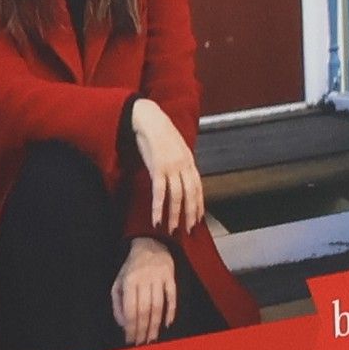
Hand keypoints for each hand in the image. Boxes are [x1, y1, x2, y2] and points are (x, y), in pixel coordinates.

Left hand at [112, 236, 177, 345]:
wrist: (150, 245)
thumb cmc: (131, 269)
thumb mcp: (118, 283)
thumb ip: (117, 304)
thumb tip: (123, 324)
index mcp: (129, 281)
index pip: (130, 309)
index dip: (130, 327)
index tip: (130, 340)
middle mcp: (144, 279)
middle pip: (144, 310)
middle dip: (142, 329)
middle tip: (141, 343)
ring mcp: (159, 277)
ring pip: (158, 306)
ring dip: (155, 324)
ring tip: (152, 338)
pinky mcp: (171, 276)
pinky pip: (172, 296)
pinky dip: (171, 311)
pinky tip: (167, 324)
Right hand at [130, 98, 203, 235]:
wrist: (149, 120)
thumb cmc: (160, 134)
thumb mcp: (176, 149)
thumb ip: (180, 163)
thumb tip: (180, 176)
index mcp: (189, 161)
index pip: (198, 187)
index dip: (198, 204)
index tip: (198, 218)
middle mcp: (184, 166)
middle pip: (190, 194)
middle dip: (190, 214)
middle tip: (188, 230)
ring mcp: (172, 167)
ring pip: (177, 196)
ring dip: (174, 215)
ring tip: (172, 229)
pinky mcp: (158, 168)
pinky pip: (160, 192)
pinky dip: (158, 208)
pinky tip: (157, 219)